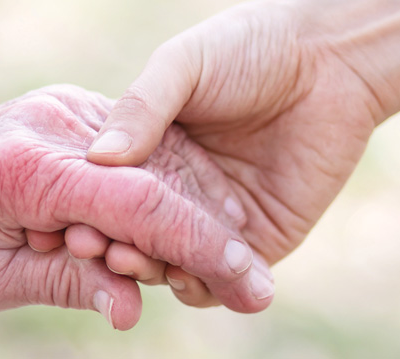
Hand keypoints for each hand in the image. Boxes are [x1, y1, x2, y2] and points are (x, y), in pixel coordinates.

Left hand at [0, 85, 265, 329]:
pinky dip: (162, 194)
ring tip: (228, 271)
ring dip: (194, 219)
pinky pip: (133, 154)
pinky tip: (183, 232)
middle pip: (158, 183)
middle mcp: (51, 127)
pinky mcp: (66, 113)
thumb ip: (60, 283)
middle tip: (257, 291)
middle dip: (214, 240)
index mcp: (24, 169)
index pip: (138, 206)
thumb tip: (130, 309)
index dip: (203, 248)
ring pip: (154, 165)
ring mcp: (62, 112)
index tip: (253, 287)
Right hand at [84, 1, 383, 306]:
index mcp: (151, 155)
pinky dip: (204, 287)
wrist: (329, 60)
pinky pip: (225, 281)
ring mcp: (217, 222)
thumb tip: (97, 159)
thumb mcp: (182, 66)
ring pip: (174, 265)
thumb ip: (141, 109)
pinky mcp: (260, 242)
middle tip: (95, 249)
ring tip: (137, 261)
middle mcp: (179, 193)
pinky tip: (188, 277)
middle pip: (136, 238)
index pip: (110, 197)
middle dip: (114, 248)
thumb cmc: (248, 48)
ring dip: (152, 271)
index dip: (90, 211)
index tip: (70, 221)